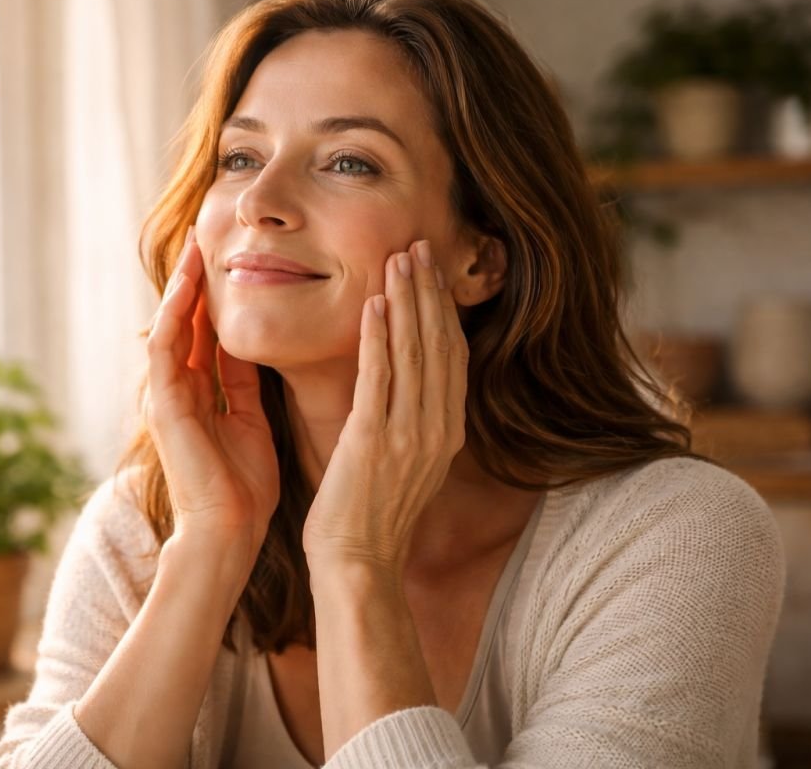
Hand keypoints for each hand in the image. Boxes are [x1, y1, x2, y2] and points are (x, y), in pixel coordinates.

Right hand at [145, 228, 279, 566]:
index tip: (237, 254)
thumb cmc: (244, 486)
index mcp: (201, 391)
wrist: (228, 531)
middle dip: (196, 278)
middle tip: (210, 231)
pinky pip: (165, 347)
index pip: (206, 329)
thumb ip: (244, 382)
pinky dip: (174, 313)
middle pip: (185, 319)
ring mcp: (165, 394)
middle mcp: (178, 387)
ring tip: (197, 243)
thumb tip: (252, 343)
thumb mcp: (251, 419)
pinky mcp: (162, 404)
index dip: (218, 293)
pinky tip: (187, 283)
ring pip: (171, 324)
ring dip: (181, 285)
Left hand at [302, 239, 467, 575]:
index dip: (443, 310)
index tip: (433, 271)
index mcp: (446, 433)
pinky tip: (373, 304)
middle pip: (439, 345)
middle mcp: (436, 430)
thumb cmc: (371, 518)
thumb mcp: (406, 465)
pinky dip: (378, 337)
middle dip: (429, 291)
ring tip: (399, 259)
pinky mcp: (372, 441)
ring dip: (407, 301)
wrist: (358, 565)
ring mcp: (407, 435)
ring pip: (414, 352)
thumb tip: (408, 387)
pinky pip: (378, 377)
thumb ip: (413, 424)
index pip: (451, 357)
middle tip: (419, 245)